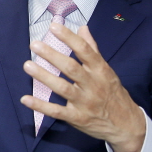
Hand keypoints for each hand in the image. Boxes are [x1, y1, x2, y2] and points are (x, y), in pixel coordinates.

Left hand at [20, 23, 145, 151]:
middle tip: (34, 44)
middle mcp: (93, 85)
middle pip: (71, 68)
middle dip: (52, 55)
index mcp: (100, 70)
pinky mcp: (78, 118)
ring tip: (27, 65)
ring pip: (62, 88)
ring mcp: (85, 103)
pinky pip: (57, 112)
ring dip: (44, 76)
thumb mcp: (107, 70)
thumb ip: (92, 49)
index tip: (54, 26)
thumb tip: (83, 28)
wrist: (126, 125)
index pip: (84, 50)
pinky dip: (41, 106)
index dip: (69, 38)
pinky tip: (25, 99)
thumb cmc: (112, 92)